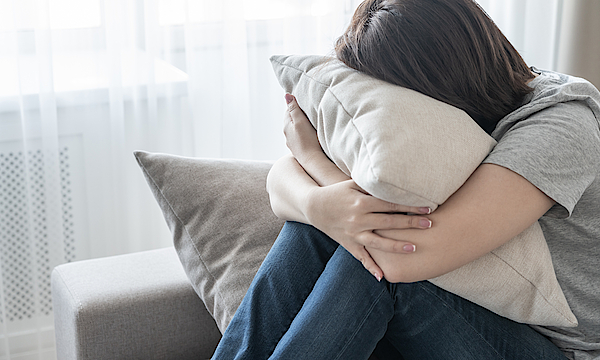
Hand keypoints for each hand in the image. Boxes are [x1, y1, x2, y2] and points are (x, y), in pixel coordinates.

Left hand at [283, 94, 323, 165]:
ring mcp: (292, 143)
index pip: (289, 110)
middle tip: (309, 112)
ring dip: (301, 126)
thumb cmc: (307, 140)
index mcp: (286, 126)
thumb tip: (286, 95)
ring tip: (311, 124)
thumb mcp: (300, 120)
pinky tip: (310, 136)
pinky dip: (304, 134)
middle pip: (292, 120)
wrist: (312, 161)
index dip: (296, 105)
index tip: (305, 104)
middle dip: (299, 115)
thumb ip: (293, 108)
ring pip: (296, 130)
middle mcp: (287, 135)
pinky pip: (300, 138)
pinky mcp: (299, 149)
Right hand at [306, 180, 432, 280]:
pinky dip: (371, 267)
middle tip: (430, 224)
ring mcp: (353, 234)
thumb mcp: (352, 184)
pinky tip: (382, 277)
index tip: (427, 207)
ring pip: (378, 242)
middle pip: (389, 222)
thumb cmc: (337, 193)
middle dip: (410, 223)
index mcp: (361, 202)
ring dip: (397, 246)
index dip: (410, 206)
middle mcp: (358, 219)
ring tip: (414, 248)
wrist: (314, 206)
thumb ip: (371, 186)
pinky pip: (361, 257)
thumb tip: (394, 184)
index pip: (390, 204)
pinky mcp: (348, 244)